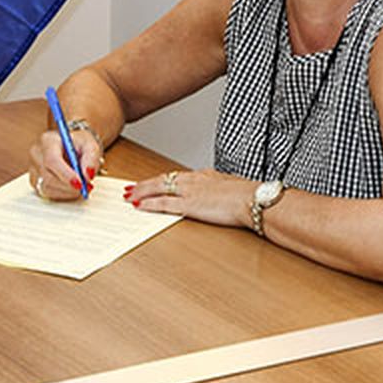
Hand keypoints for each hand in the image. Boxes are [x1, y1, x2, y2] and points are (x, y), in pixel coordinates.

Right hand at [26, 128, 103, 201]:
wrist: (70, 146)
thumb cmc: (78, 144)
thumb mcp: (90, 145)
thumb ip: (91, 159)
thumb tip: (87, 176)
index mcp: (48, 140)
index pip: (52, 160)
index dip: (66, 175)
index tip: (80, 183)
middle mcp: (36, 154)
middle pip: (49, 177)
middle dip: (70, 186)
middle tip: (86, 186)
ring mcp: (33, 168)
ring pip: (48, 188)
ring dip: (67, 191)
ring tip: (80, 184)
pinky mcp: (34, 180)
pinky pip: (47, 193)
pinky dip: (62, 193)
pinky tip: (71, 187)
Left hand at [124, 169, 251, 226]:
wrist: (252, 199)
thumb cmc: (248, 195)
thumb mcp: (230, 187)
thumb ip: (219, 190)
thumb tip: (217, 194)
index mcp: (204, 175)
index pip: (176, 176)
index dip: (161, 180)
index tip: (151, 183)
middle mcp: (193, 180)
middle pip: (162, 179)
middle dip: (144, 184)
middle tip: (130, 188)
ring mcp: (189, 192)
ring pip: (158, 188)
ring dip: (141, 192)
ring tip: (129, 195)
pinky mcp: (189, 205)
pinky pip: (163, 204)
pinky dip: (149, 204)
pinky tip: (139, 206)